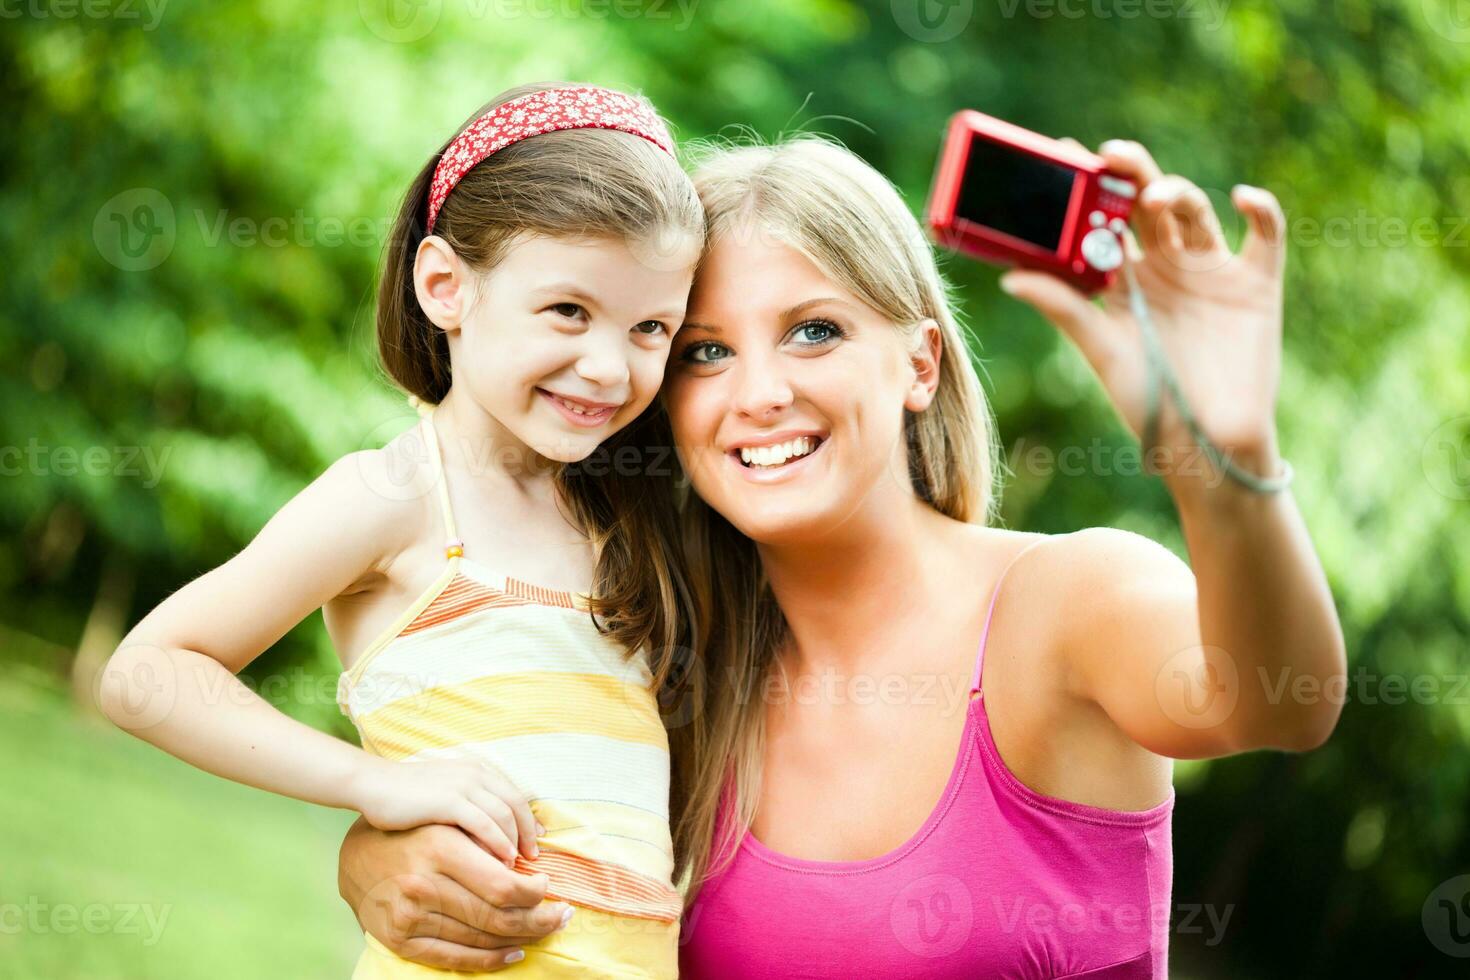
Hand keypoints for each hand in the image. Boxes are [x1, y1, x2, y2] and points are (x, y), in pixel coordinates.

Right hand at [339, 817, 572, 971]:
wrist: (354, 855)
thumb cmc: (411, 832)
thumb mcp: (446, 822)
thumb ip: (484, 840)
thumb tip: (532, 863)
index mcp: (440, 848)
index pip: (503, 884)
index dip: (535, 892)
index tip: (548, 884)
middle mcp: (423, 884)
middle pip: (498, 916)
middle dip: (540, 919)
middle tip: (563, 914)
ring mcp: (409, 917)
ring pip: (482, 939)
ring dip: (523, 938)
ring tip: (546, 930)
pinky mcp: (400, 941)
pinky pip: (456, 958)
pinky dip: (491, 959)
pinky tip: (515, 951)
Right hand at [352, 757, 540, 866]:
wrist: (374, 784)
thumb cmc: (405, 794)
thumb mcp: (444, 792)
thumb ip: (466, 802)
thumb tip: (488, 827)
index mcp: (475, 770)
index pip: (513, 793)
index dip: (528, 817)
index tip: (536, 838)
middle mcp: (474, 774)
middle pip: (515, 803)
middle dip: (528, 831)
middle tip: (534, 856)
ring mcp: (462, 786)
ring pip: (504, 814)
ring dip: (515, 840)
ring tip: (518, 863)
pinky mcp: (449, 801)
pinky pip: (483, 824)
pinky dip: (498, 842)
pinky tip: (502, 860)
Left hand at [1000, 139, 1288, 485]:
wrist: (1207, 443)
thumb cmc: (1147, 403)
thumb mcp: (1101, 352)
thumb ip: (1064, 309)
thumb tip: (1009, 278)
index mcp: (1122, 279)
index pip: (1100, 220)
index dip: (1085, 188)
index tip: (1064, 157)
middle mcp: (1164, 266)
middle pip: (1145, 203)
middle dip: (1128, 174)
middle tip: (1107, 155)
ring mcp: (1210, 271)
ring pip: (1194, 210)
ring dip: (1175, 192)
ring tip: (1152, 198)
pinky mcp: (1256, 283)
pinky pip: (1266, 233)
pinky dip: (1261, 209)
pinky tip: (1240, 197)